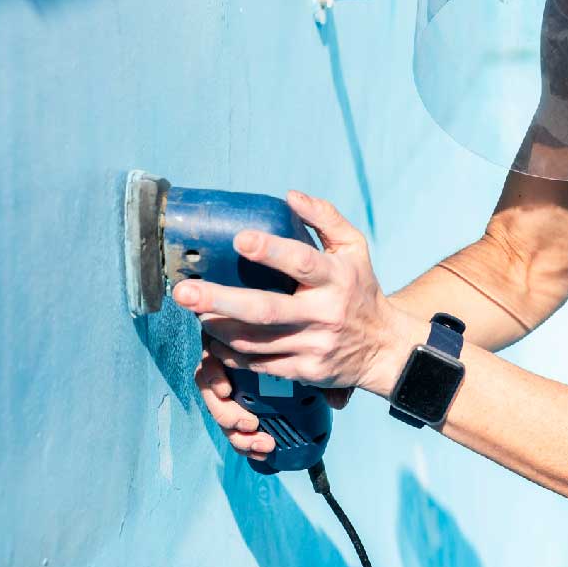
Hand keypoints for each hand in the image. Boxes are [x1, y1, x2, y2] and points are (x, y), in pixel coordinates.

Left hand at [175, 191, 426, 458]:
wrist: (384, 347)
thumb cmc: (360, 288)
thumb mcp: (354, 248)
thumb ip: (325, 218)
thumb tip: (290, 196)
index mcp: (336, 278)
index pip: (302, 262)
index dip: (271, 250)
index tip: (239, 239)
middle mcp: (324, 314)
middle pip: (265, 309)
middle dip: (220, 300)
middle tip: (184, 291)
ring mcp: (314, 345)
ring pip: (255, 340)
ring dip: (218, 327)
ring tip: (195, 312)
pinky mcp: (305, 371)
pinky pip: (260, 363)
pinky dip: (232, 352)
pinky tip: (215, 339)